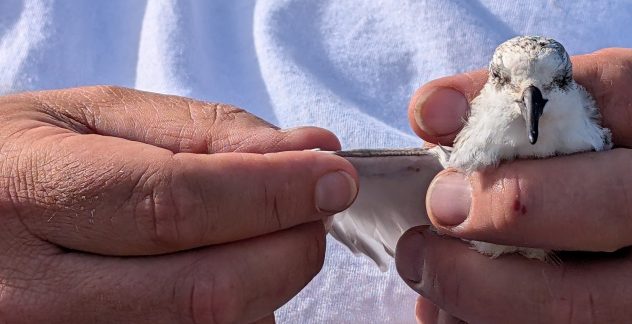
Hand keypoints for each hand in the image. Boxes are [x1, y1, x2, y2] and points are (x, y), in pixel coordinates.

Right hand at [0, 86, 357, 322]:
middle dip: (289, 247)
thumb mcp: (92, 117)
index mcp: (26, 196)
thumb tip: (310, 150)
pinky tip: (217, 277)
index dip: (273, 193)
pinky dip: (238, 315)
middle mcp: (31, 294)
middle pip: (207, 293)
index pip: (174, 205)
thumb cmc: (22, 160)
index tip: (335, 177)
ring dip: (267, 285)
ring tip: (249, 236)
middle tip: (310, 206)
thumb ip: (203, 132)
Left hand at [397, 49, 631, 322]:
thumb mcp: (603, 118)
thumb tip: (433, 113)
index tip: (435, 119)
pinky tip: (453, 306)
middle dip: (516, 202)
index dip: (522, 104)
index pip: (624, 93)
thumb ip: (522, 106)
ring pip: (585, 306)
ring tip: (425, 260)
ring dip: (482, 287)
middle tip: (441, 204)